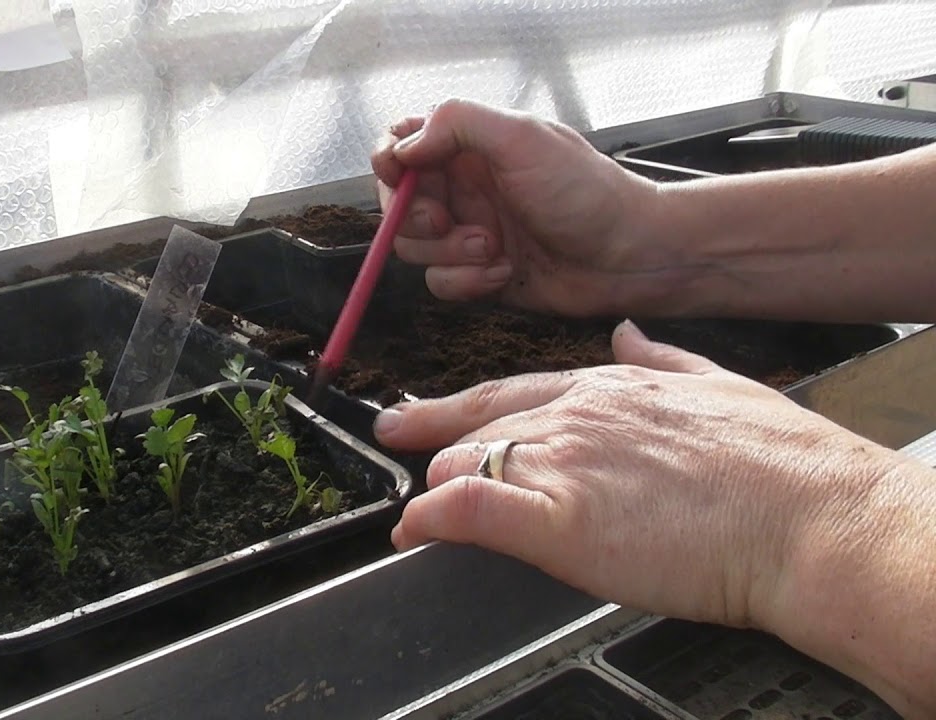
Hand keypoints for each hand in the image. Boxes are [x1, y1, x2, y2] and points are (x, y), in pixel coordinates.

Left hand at [371, 320, 908, 631]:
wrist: (809, 517)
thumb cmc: (778, 465)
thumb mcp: (717, 385)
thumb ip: (662, 360)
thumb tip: (627, 334)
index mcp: (607, 389)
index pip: (507, 392)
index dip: (451, 409)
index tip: (411, 417)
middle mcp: (574, 417)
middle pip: (479, 432)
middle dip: (440, 454)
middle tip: (411, 469)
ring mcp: (562, 464)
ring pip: (466, 465)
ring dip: (443, 490)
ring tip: (427, 516)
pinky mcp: (559, 521)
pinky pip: (469, 509)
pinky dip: (432, 519)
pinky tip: (414, 531)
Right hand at [372, 99, 677, 315]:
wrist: (631, 256)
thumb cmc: (587, 192)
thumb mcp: (523, 138)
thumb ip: (457, 124)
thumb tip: (404, 145)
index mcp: (470, 146)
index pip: (401, 144)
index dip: (390, 161)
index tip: (401, 175)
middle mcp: (464, 188)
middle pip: (396, 204)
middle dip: (416, 218)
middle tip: (447, 220)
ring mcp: (469, 232)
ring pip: (414, 248)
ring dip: (448, 253)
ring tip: (495, 249)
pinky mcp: (478, 275)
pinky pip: (440, 283)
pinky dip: (466, 282)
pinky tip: (504, 274)